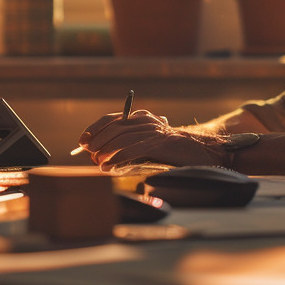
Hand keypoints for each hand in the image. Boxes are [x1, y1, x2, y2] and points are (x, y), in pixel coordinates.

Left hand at [79, 108, 230, 168]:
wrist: (202, 151)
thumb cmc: (173, 151)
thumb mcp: (149, 142)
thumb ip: (129, 142)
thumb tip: (100, 154)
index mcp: (142, 117)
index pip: (112, 118)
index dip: (95, 129)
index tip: (82, 141)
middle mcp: (146, 120)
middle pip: (114, 128)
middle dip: (98, 142)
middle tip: (88, 154)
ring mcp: (153, 131)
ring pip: (122, 138)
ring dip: (105, 151)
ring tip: (97, 163)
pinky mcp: (158, 143)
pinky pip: (133, 149)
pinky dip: (117, 158)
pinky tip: (108, 167)